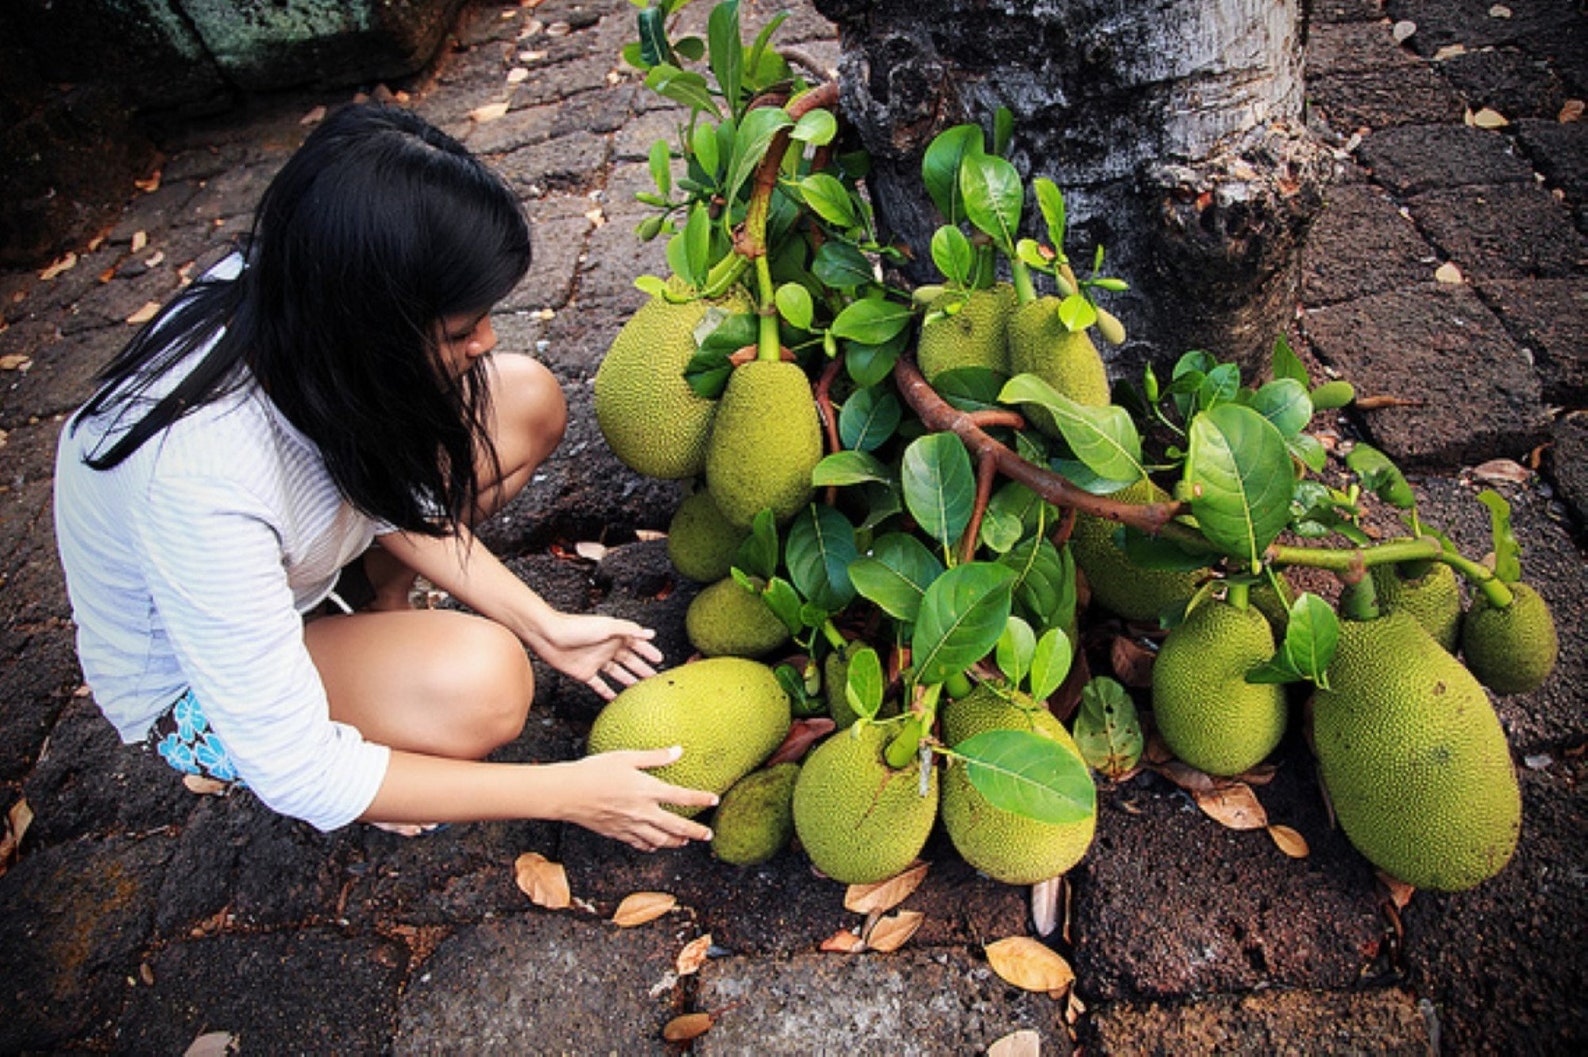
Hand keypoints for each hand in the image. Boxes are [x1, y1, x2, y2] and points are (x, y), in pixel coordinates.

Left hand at [530, 613, 663, 699]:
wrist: (549, 635)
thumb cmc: (575, 626)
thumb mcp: (606, 626)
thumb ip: (628, 629)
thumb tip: (649, 633)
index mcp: (615, 636)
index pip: (637, 645)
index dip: (648, 651)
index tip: (659, 659)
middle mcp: (607, 648)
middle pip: (629, 661)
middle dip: (642, 668)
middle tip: (654, 678)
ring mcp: (596, 661)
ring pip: (617, 673)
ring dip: (628, 680)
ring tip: (639, 689)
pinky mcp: (585, 672)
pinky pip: (599, 684)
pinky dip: (606, 692)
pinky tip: (614, 698)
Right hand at [551, 747, 717, 850]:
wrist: (567, 793)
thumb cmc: (594, 770)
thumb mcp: (626, 757)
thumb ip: (655, 757)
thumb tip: (678, 751)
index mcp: (647, 790)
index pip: (682, 796)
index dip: (701, 798)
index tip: (714, 799)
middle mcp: (642, 812)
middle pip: (677, 826)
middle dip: (696, 832)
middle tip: (708, 835)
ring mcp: (630, 826)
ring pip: (660, 840)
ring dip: (676, 841)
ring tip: (685, 842)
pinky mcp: (617, 833)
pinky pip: (640, 844)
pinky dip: (651, 846)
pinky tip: (655, 845)